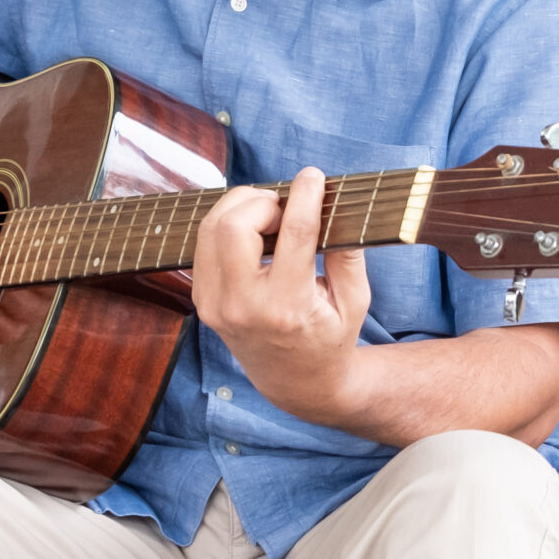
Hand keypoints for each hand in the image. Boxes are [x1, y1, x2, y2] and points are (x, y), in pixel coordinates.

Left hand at [191, 168, 371, 425]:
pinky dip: (227, 226)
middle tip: (285, 206)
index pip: (293, 234)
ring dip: (241, 208)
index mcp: (289, 306)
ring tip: (270, 215)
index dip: (304, 196)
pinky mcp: (203, 302)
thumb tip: (337, 205)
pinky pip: (204, 244)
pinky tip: (253, 231)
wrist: (296, 382)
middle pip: (234, 225)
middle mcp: (245, 306)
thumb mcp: (355, 300)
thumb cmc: (331, 338)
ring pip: (211, 228)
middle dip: (263, 200)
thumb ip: (349, 253)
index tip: (314, 176)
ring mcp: (216, 305)